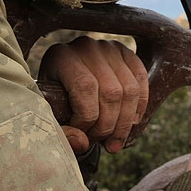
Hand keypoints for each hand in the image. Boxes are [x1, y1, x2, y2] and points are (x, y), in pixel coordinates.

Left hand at [39, 36, 147, 153]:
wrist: (62, 80)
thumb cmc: (54, 101)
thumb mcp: (49, 115)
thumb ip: (61, 132)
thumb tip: (82, 143)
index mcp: (62, 57)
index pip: (85, 88)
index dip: (87, 118)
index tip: (81, 135)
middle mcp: (87, 47)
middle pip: (111, 92)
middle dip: (108, 125)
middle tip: (99, 143)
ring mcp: (109, 48)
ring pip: (130, 90)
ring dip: (125, 123)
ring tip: (114, 142)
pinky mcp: (126, 52)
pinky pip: (141, 81)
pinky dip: (139, 107)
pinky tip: (130, 124)